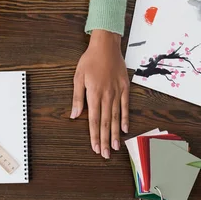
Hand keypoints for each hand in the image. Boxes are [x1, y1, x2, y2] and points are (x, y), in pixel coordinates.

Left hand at [71, 30, 129, 158]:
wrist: (106, 45)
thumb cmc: (90, 60)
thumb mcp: (78, 77)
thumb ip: (77, 98)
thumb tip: (75, 115)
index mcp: (94, 94)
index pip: (94, 120)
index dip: (94, 135)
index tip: (95, 147)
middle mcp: (107, 95)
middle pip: (105, 122)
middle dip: (105, 140)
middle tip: (104, 154)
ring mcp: (117, 92)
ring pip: (115, 117)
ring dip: (115, 133)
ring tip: (115, 147)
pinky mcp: (125, 87)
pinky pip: (125, 106)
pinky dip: (124, 118)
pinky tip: (124, 129)